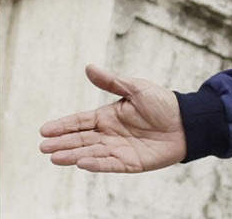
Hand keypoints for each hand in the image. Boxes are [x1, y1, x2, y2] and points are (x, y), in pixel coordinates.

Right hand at [40, 65, 185, 172]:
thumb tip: (89, 67)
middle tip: (43, 147)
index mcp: (109, 116)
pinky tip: (81, 163)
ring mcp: (119, 149)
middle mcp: (110, 134)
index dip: (63, 126)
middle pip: (81, 139)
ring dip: (73, 155)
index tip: (44, 130)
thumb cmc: (164, 104)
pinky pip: (110, 164)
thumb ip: (112, 82)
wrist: (188, 122)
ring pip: (91, 153)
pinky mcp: (130, 162)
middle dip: (62, 143)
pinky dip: (96, 164)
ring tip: (54, 158)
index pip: (80, 122)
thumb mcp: (137, 88)